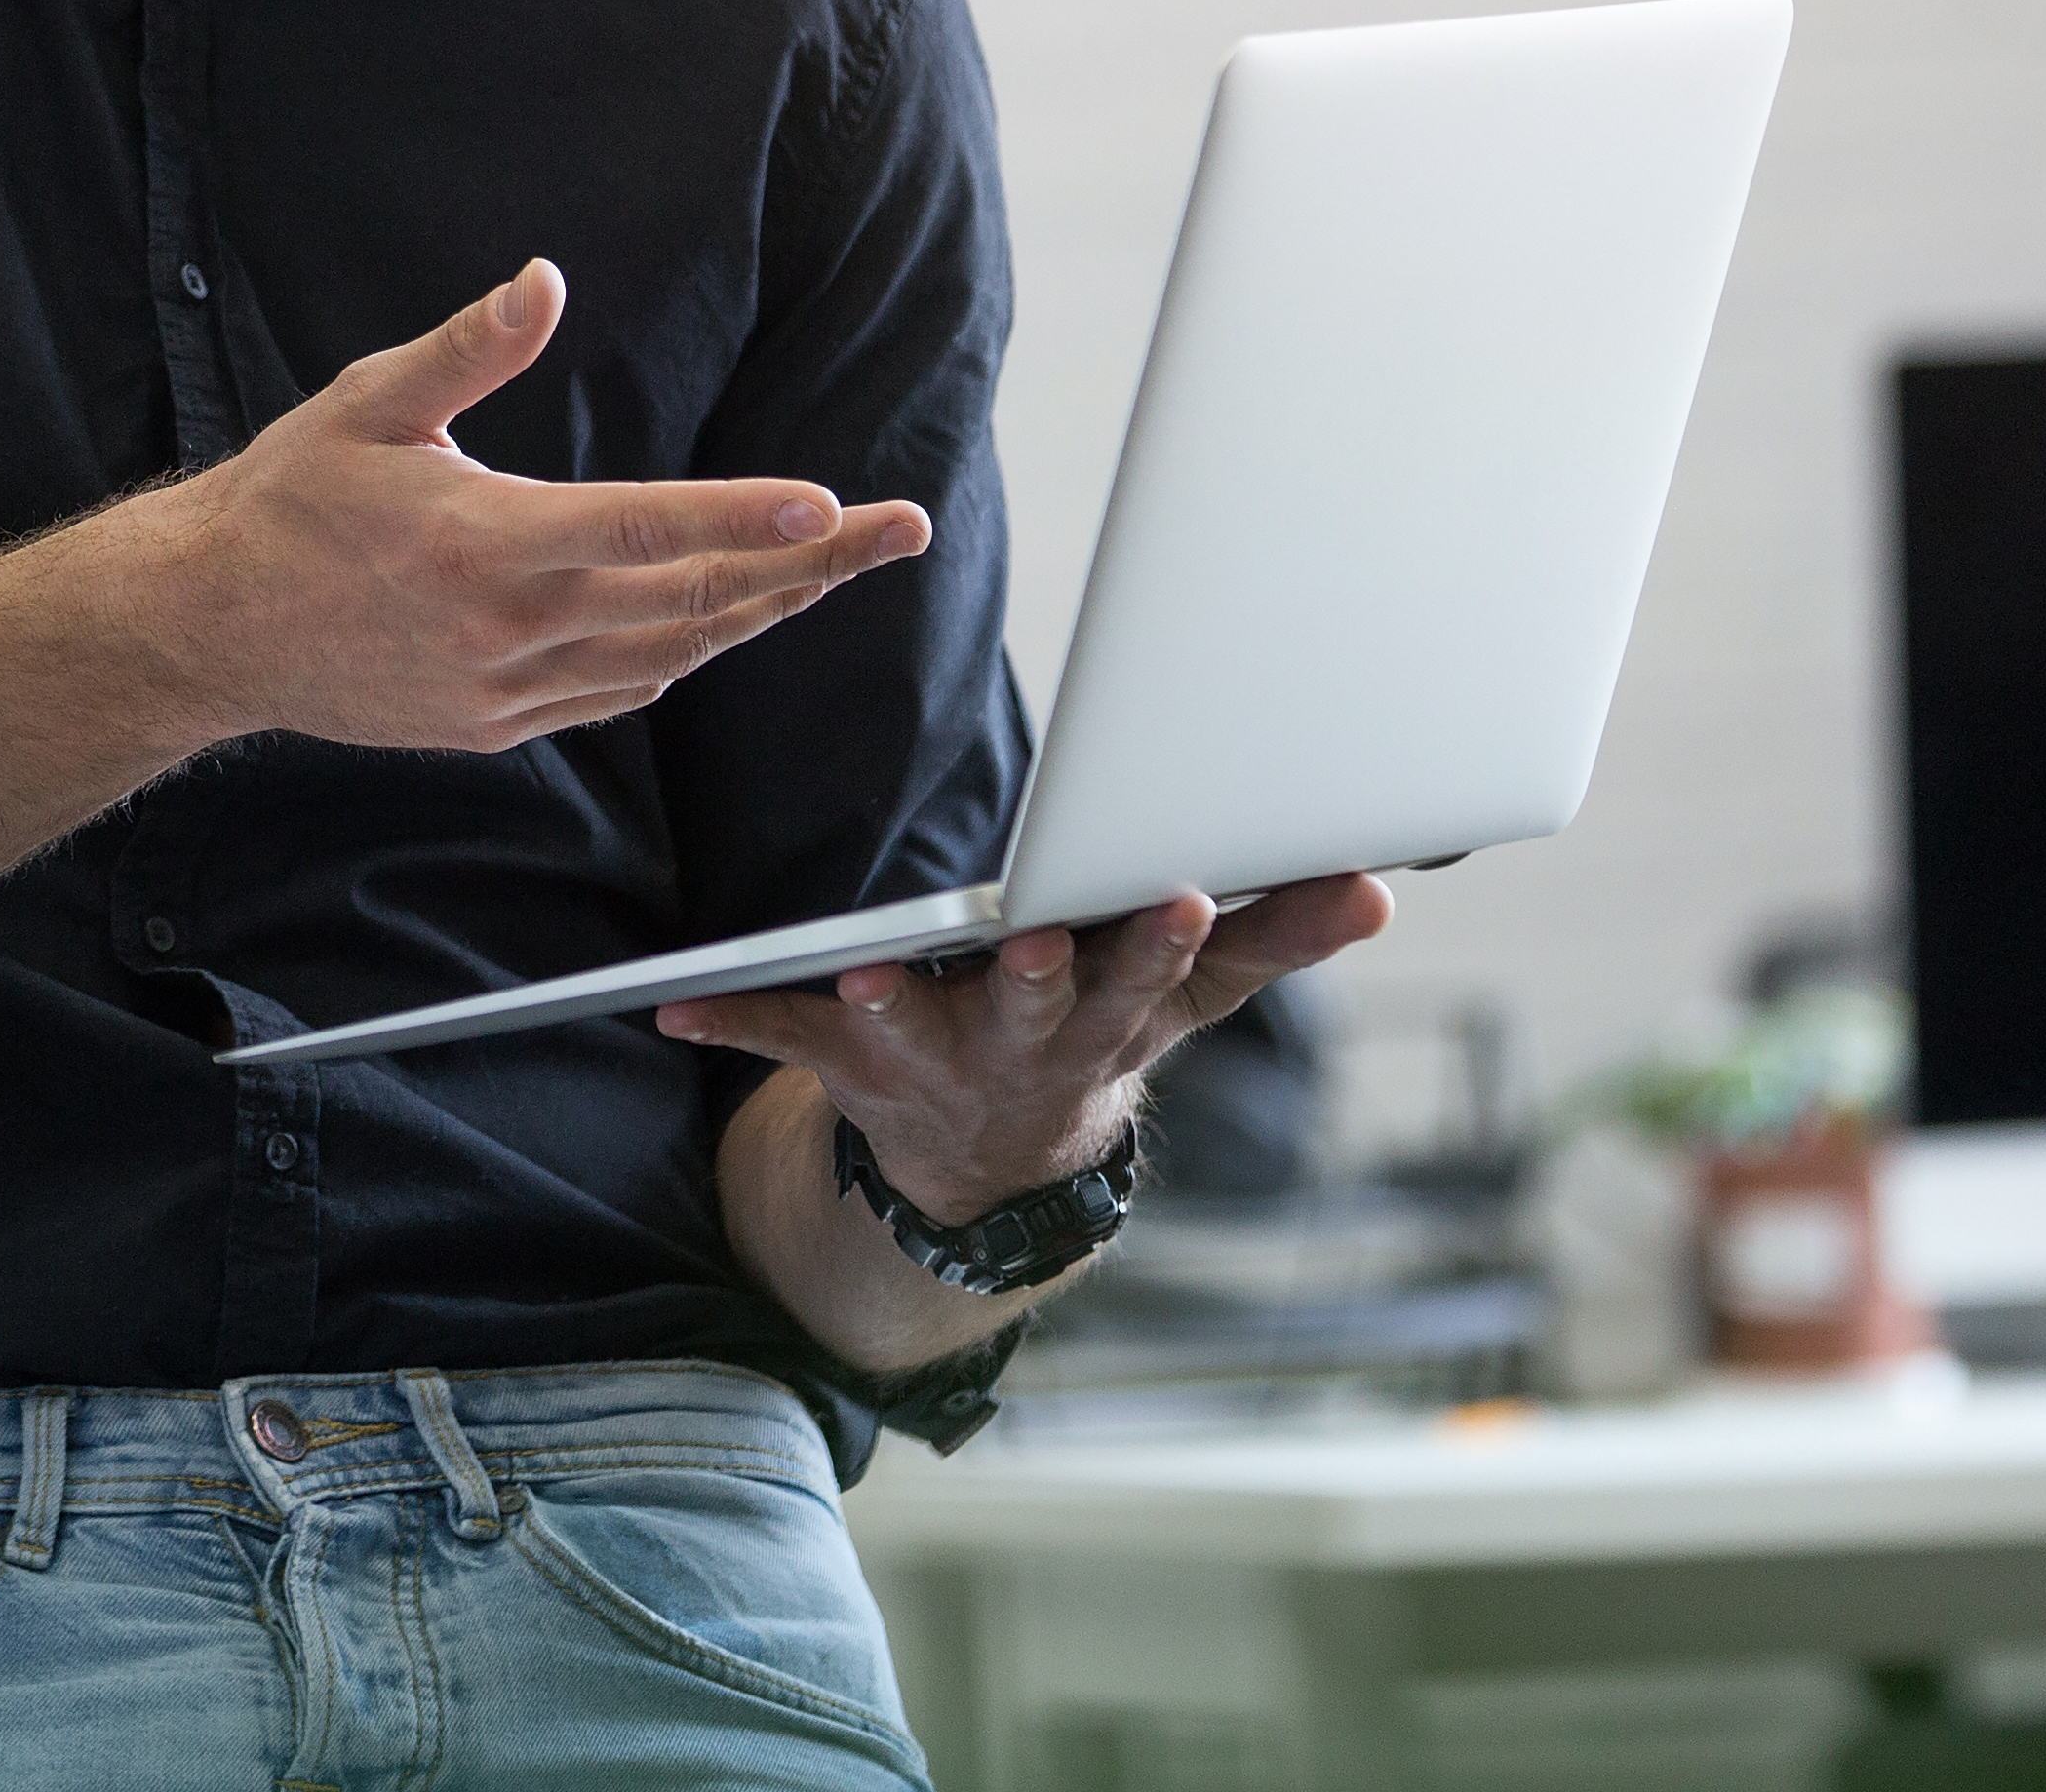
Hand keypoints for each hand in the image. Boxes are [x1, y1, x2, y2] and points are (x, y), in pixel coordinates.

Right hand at [101, 259, 928, 755]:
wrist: (208, 630)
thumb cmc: (286, 502)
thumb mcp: (368, 403)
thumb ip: (468, 347)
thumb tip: (545, 279)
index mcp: (489, 542)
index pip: (649, 528)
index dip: (748, 517)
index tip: (831, 504)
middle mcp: (512, 627)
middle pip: (695, 600)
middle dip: (809, 563)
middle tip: (899, 527)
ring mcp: (508, 687)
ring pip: (672, 655)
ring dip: (763, 611)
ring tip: (835, 567)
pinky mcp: (495, 723)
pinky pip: (616, 694)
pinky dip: (683, 656)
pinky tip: (724, 623)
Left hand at [658, 872, 1396, 1222]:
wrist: (995, 1160)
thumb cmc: (1099, 1026)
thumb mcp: (1194, 996)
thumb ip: (1278, 937)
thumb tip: (1373, 886)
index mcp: (1107, 1013)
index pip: (1149, 972)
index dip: (1165, 937)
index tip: (1185, 891)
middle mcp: (1022, 1043)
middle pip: (1038, 1006)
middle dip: (1043, 975)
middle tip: (1041, 937)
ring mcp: (933, 1055)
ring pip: (911, 1027)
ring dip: (890, 1003)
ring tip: (866, 974)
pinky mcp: (848, 1056)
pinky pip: (781, 1034)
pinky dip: (729, 1018)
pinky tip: (671, 1004)